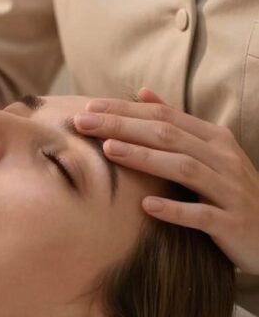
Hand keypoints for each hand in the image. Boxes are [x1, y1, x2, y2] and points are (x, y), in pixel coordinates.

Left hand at [74, 87, 258, 275]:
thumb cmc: (232, 191)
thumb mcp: (210, 152)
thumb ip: (177, 123)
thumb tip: (145, 93)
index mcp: (215, 138)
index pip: (164, 116)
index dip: (125, 110)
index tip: (89, 106)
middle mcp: (223, 159)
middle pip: (168, 135)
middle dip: (123, 126)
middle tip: (83, 122)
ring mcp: (230, 191)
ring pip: (184, 168)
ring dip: (144, 158)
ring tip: (109, 150)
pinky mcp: (233, 223)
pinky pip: (201, 215)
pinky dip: (174, 209)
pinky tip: (146, 205)